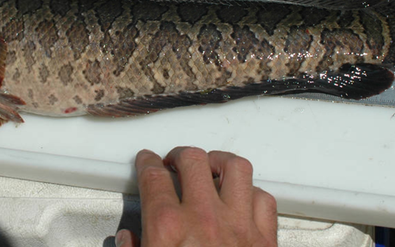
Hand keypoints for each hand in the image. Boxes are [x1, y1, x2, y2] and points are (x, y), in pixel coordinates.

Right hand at [117, 147, 277, 246]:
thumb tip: (129, 241)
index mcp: (168, 229)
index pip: (153, 177)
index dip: (147, 162)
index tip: (146, 161)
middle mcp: (204, 218)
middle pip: (193, 160)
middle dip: (179, 155)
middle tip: (173, 161)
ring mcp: (239, 225)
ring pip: (235, 167)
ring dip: (219, 162)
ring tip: (209, 166)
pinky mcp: (266, 239)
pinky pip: (263, 198)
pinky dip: (252, 192)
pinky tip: (242, 197)